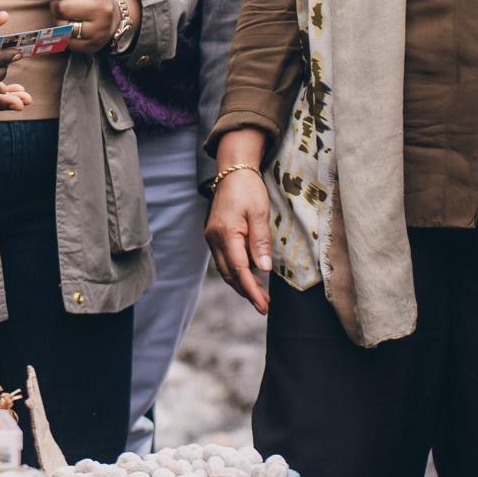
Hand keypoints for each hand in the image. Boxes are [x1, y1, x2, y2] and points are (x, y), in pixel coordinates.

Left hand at [47, 0, 135, 52]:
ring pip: (62, 25)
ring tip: (65, 15)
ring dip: (58, 19)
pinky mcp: (91, 45)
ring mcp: (98, 29)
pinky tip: (70, 27)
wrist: (109, 18)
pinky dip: (63, 33)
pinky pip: (65, 40)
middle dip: (55, 5)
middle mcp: (102, 9)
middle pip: (61, 7)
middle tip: (60, 3)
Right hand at [204, 144, 273, 315]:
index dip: (252, 290)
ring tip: (261, 296)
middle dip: (247, 292)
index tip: (263, 305)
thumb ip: (260, 242)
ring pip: (225, 270)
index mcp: (226, 234)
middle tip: (265, 306)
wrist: (232, 171)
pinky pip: (225, 260)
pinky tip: (251, 276)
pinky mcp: (215, 236)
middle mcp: (214, 239)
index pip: (239, 270)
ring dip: (241, 284)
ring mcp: (212, 238)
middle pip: (229, 275)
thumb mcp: (259, 213)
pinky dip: (237, 272)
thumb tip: (263, 268)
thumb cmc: (248, 189)